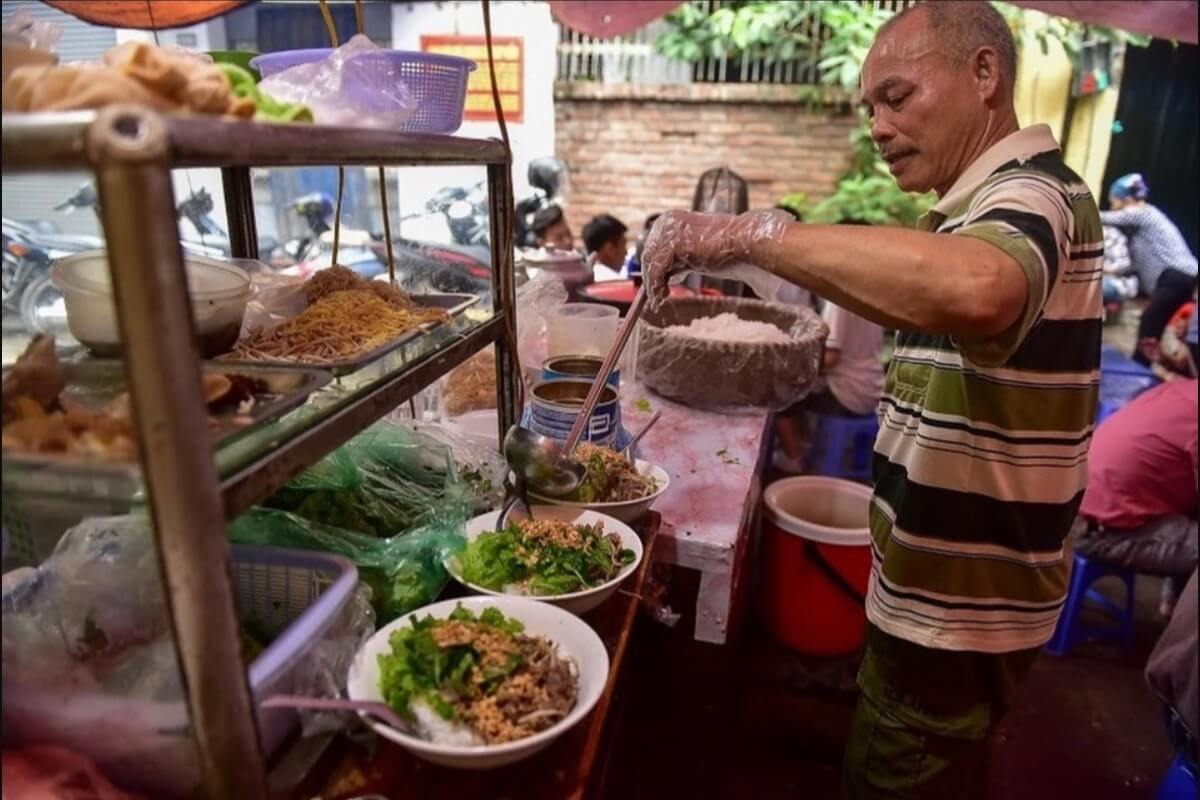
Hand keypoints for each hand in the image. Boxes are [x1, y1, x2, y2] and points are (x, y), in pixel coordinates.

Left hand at [641, 209, 791, 305]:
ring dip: (653, 285)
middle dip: (651, 278)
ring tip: (660, 300)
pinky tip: (662, 297)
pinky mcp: (674, 244)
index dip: (653, 269)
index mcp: (673, 219)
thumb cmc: (728, 249)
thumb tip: (669, 275)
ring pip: (650, 263)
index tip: (657, 286)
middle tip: (657, 297)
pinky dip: (657, 286)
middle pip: (648, 254)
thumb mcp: (697, 253)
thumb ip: (681, 259)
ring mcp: (670, 231)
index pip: (653, 246)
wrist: (745, 243)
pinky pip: (657, 269)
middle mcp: (668, 221)